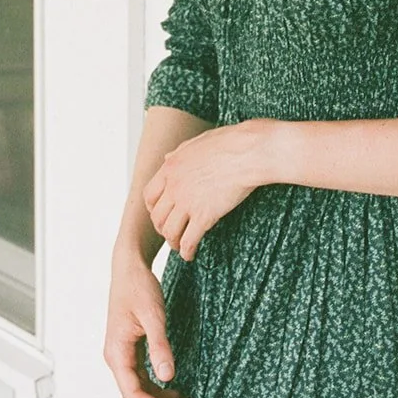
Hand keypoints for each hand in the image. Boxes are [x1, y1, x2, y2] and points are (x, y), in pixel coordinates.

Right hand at [103, 250, 193, 397]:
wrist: (129, 267)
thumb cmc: (138, 287)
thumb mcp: (152, 315)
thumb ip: (159, 346)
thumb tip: (168, 377)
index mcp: (117, 353)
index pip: (133, 394)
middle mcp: (117, 359)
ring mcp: (123, 356)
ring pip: (141, 391)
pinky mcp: (131, 351)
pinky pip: (144, 380)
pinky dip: (160, 390)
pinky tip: (177, 394)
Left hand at [143, 119, 271, 261]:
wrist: (248, 152)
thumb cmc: (229, 143)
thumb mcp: (196, 142)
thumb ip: (178, 152)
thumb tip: (167, 158)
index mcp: (171, 167)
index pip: (149, 195)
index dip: (153, 209)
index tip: (161, 215)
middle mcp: (174, 186)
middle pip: (157, 216)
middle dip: (162, 228)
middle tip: (170, 233)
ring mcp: (187, 202)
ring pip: (169, 231)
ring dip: (172, 243)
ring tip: (179, 247)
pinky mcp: (204, 216)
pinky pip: (188, 241)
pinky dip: (187, 252)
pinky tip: (191, 255)